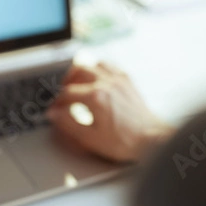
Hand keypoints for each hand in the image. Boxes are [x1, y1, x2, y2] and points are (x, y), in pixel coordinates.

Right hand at [47, 63, 173, 161]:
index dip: (57, 103)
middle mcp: (107, 83)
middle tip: (62, 94)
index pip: (67, 93)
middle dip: (66, 82)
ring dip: (82, 72)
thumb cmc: (125, 141)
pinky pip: (109, 66)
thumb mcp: (90, 138)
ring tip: (77, 83)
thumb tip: (55, 114)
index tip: (54, 110)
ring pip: (94, 64)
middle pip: (78, 71)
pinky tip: (96, 79)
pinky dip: (99, 70)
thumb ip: (68, 124)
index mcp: (96, 97)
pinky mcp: (128, 81)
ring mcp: (119, 80)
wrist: (151, 140)